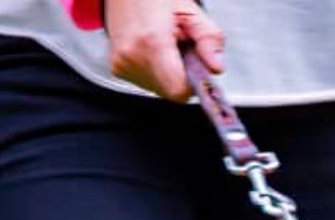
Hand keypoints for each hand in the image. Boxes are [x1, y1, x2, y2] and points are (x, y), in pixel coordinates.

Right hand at [104, 0, 224, 100]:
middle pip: (170, 92)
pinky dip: (155, 72)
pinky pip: (146, 83)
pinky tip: (152, 51)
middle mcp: (133, 56)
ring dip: (168, 75)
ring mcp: (122, 64)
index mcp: (152, 42)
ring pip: (159, 90)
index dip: (192, 85)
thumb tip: (216, 67)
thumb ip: (209, 39)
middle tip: (179, 52)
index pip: (179, 90)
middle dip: (181, 78)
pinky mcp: (117, 68)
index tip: (196, 70)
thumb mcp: (190, 11)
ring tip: (164, 48)